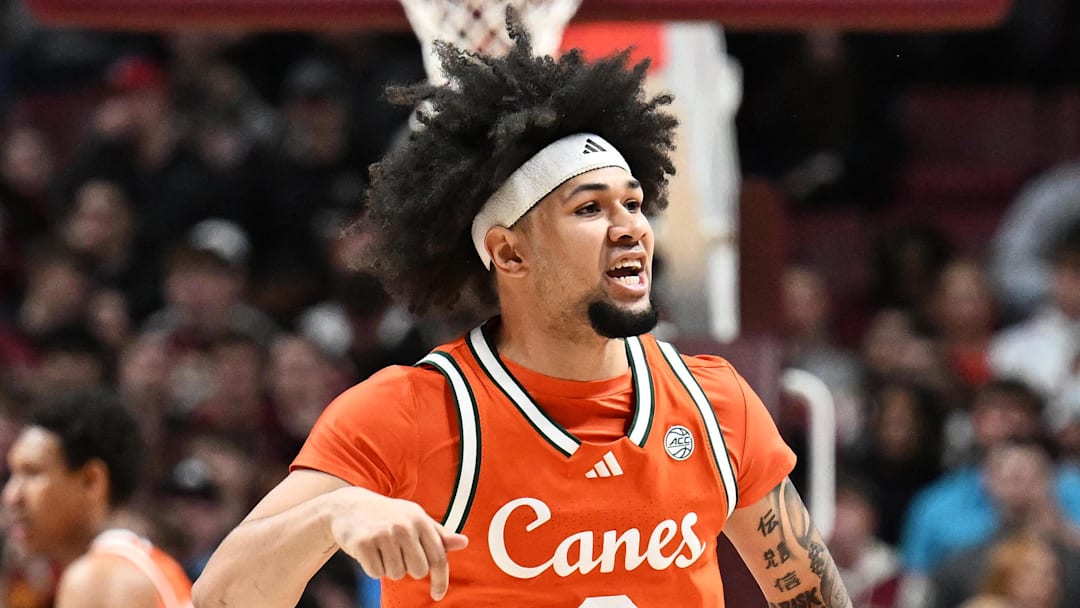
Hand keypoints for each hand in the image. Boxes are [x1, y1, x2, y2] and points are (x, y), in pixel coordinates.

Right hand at [328, 488, 468, 600]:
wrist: (348, 506)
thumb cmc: (388, 514)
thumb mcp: (415, 518)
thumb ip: (438, 534)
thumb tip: (463, 542)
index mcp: (420, 520)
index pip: (438, 558)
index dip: (441, 580)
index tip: (438, 594)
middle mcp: (404, 526)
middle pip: (418, 571)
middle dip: (408, 567)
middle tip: (397, 551)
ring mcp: (383, 534)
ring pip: (396, 574)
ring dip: (389, 567)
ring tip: (381, 547)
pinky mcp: (363, 543)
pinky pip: (376, 573)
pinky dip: (373, 567)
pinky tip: (369, 550)